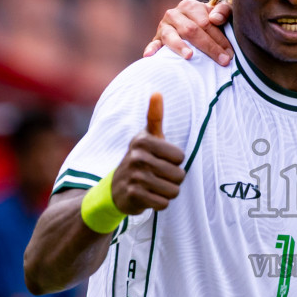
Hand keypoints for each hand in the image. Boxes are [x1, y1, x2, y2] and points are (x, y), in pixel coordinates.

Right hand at [111, 93, 185, 213]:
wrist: (115, 189)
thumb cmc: (140, 159)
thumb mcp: (146, 137)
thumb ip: (154, 116)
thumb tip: (157, 92)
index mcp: (143, 141)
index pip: (180, 157)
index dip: (175, 162)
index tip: (160, 161)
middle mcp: (137, 157)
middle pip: (179, 175)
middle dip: (172, 179)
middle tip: (157, 176)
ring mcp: (134, 176)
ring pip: (173, 191)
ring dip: (167, 192)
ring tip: (153, 186)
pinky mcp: (133, 195)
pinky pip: (163, 203)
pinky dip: (159, 203)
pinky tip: (149, 197)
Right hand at [143, 0, 232, 65]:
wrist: (195, 27)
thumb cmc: (213, 22)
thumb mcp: (223, 13)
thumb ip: (224, 11)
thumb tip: (215, 19)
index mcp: (189, 5)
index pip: (205, 23)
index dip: (219, 39)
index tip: (230, 54)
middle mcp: (174, 14)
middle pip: (191, 30)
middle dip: (209, 47)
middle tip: (223, 61)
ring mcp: (163, 27)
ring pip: (171, 36)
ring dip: (180, 46)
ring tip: (189, 56)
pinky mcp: (157, 39)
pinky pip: (154, 43)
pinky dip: (151, 48)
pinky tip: (150, 55)